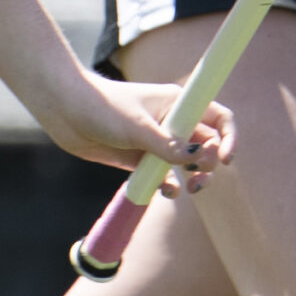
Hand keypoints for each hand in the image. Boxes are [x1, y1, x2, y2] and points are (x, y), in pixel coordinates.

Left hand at [20, 71, 234, 190]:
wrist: (66, 112)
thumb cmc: (102, 108)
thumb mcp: (137, 127)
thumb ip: (167, 145)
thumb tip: (195, 160)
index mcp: (178, 104)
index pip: (217, 117)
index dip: (229, 136)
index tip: (226, 158)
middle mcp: (172, 123)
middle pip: (206, 145)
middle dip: (209, 163)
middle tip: (198, 177)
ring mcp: (157, 142)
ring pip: (188, 164)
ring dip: (195, 178)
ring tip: (189, 189)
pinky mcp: (141, 159)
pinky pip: (165, 176)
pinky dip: (170, 185)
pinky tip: (166, 191)